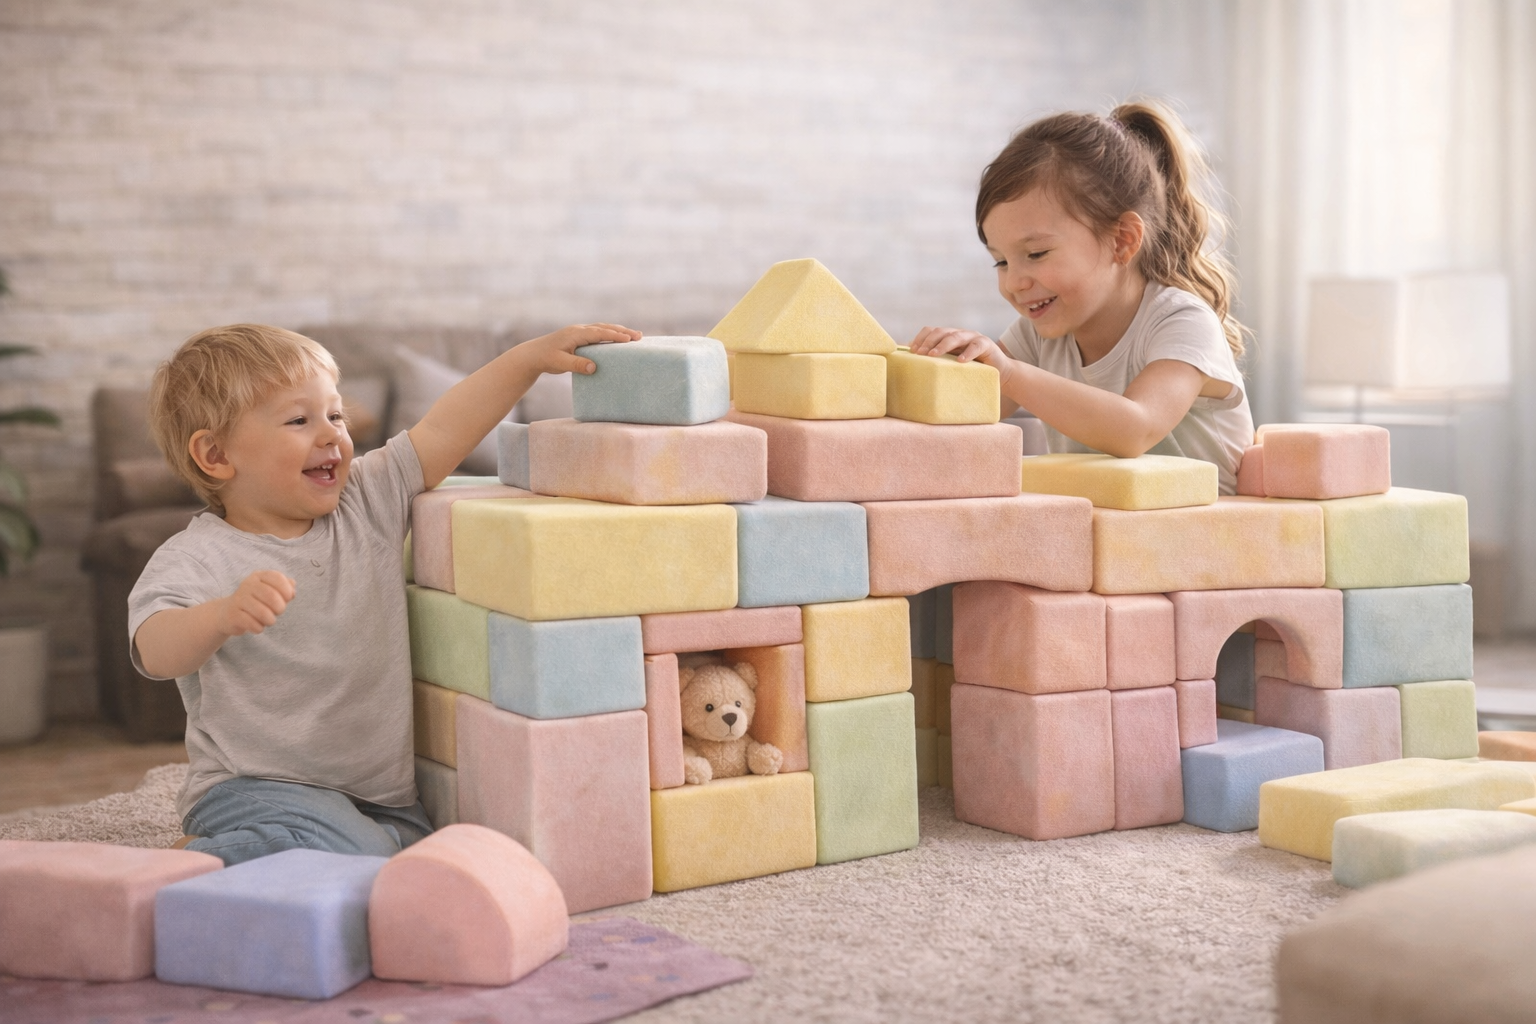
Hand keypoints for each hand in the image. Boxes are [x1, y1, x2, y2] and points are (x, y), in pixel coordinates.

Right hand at [218, 570, 295, 636]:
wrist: (228, 613)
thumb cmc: (256, 602)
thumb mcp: (271, 591)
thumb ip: (285, 587)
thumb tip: (292, 589)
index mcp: (259, 576)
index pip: (277, 577)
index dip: (286, 590)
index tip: (288, 598)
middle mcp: (247, 585)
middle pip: (271, 596)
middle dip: (280, 608)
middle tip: (278, 612)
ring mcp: (239, 599)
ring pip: (262, 612)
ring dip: (270, 620)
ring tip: (269, 620)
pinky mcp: (233, 614)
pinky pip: (252, 623)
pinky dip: (259, 628)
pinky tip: (257, 626)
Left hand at [519, 323, 641, 375]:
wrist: (532, 355)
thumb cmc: (545, 359)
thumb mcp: (560, 363)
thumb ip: (577, 365)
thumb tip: (594, 368)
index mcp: (576, 333)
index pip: (599, 333)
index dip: (615, 336)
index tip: (629, 339)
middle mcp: (579, 330)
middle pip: (604, 327)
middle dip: (622, 331)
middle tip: (639, 336)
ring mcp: (579, 332)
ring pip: (602, 328)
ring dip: (618, 331)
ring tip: (633, 336)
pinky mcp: (578, 337)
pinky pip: (598, 333)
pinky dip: (609, 334)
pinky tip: (617, 339)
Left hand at [909, 326, 1007, 368]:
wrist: (999, 373)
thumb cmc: (972, 370)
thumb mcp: (951, 364)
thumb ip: (937, 360)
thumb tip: (913, 362)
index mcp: (949, 336)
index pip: (932, 330)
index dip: (921, 338)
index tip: (913, 351)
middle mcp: (960, 334)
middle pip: (941, 332)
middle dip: (928, 342)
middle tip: (920, 354)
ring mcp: (974, 337)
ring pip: (956, 336)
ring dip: (943, 345)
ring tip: (934, 355)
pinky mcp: (987, 344)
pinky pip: (976, 346)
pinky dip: (968, 353)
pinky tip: (960, 361)